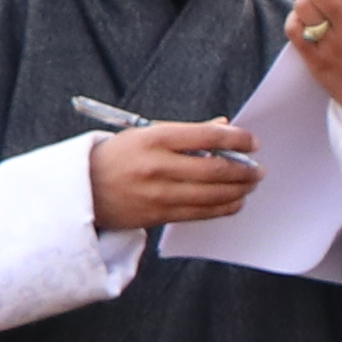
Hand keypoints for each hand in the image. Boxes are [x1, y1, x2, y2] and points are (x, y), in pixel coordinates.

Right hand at [87, 118, 259, 230]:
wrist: (83, 189)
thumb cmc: (118, 156)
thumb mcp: (146, 133)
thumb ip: (187, 132)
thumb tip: (223, 126)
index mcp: (155, 138)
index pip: (207, 136)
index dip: (237, 139)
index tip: (253, 142)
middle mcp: (157, 165)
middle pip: (214, 169)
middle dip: (243, 170)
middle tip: (258, 169)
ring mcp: (158, 192)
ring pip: (210, 194)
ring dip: (238, 191)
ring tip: (250, 185)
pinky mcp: (158, 214)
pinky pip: (199, 213)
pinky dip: (222, 208)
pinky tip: (235, 203)